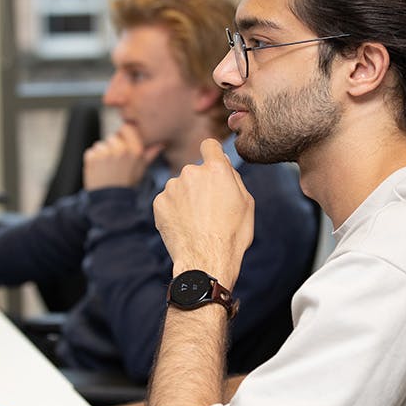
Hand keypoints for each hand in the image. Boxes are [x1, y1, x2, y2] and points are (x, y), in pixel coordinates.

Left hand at [83, 124, 162, 189]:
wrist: (111, 201)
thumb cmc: (127, 184)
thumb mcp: (141, 169)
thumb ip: (150, 154)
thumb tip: (161, 143)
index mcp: (135, 150)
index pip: (127, 128)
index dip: (124, 135)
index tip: (123, 144)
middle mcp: (121, 150)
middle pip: (113, 137)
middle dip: (113, 147)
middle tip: (115, 162)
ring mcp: (106, 153)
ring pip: (101, 144)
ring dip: (102, 153)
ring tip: (107, 168)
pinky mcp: (92, 158)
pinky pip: (91, 152)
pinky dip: (93, 160)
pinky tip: (99, 170)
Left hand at [153, 139, 253, 288]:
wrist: (205, 260)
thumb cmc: (231, 234)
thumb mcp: (246, 203)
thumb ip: (233, 177)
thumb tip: (222, 162)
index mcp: (216, 169)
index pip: (209, 145)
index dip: (211, 154)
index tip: (211, 163)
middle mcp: (191, 172)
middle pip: (195, 172)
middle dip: (200, 185)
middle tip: (209, 209)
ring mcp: (172, 187)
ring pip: (180, 187)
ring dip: (186, 198)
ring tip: (196, 221)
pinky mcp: (158, 202)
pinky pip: (168, 201)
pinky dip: (174, 210)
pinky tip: (184, 226)